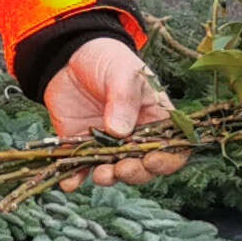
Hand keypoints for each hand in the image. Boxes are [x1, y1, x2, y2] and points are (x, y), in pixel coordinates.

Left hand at [41, 36, 188, 189]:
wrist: (69, 57)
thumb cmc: (107, 60)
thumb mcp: (122, 72)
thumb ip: (124, 99)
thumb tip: (120, 131)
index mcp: (156, 119)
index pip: (172, 148)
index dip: (167, 159)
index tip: (152, 160)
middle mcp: (135, 138)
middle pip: (143, 167)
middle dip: (135, 173)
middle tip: (122, 168)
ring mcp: (107, 145)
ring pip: (113, 172)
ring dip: (109, 178)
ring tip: (100, 174)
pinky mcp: (81, 148)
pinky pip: (79, 169)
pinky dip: (74, 179)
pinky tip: (69, 183)